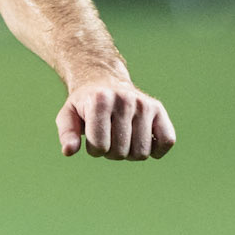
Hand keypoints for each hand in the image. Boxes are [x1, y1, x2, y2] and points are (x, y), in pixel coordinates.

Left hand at [57, 77, 175, 160]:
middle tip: (107, 137)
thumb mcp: (68, 115)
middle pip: (120, 152)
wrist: (104, 81)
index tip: (92, 138)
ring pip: (142, 152)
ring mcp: (144, 104)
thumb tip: (69, 151)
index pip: (100, 146)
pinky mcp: (158, 109)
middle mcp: (125, 100)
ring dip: (129, 153)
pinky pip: (167, 140)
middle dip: (110, 152)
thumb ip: (67, 133)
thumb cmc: (84, 104)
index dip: (94, 150)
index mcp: (100, 101)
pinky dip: (157, 150)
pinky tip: (144, 143)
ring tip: (121, 138)